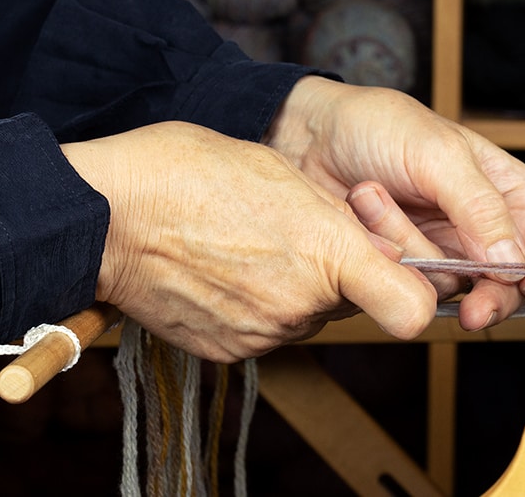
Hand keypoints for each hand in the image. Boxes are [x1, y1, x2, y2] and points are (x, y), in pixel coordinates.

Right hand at [61, 121, 436, 362]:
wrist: (109, 213)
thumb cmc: (192, 173)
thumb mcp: (284, 175)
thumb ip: (340, 220)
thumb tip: (371, 247)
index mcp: (328, 251)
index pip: (412, 307)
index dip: (416, 292)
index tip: (401, 274)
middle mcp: (303, 303)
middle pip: (352, 302)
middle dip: (337, 275)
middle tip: (293, 236)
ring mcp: (264, 333)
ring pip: (308, 316)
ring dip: (294, 290)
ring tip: (248, 247)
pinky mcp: (229, 352)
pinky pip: (266, 331)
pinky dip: (256, 308)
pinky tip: (224, 272)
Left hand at [264, 77, 524, 330]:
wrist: (305, 136)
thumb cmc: (379, 127)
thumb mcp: (440, 153)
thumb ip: (482, 208)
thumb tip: (515, 265)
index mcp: (515, 198)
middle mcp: (485, 235)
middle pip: (516, 292)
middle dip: (491, 296)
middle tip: (474, 306)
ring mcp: (442, 258)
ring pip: (454, 292)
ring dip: (413, 251)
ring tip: (375, 197)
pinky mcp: (401, 276)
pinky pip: (407, 291)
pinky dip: (384, 254)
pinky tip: (362, 213)